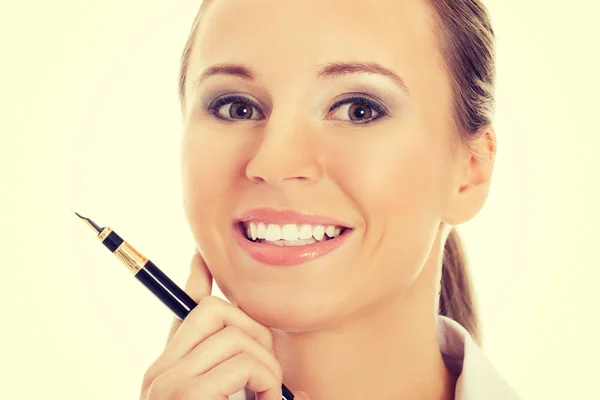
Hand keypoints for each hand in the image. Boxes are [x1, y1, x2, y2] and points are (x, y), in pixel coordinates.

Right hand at [139, 250, 307, 399]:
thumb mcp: (231, 393)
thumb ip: (238, 368)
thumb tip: (260, 341)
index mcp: (170, 369)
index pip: (183, 310)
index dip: (197, 279)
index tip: (200, 255)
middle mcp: (160, 372)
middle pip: (212, 311)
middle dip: (253, 331)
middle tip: (268, 372)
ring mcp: (168, 383)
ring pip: (234, 336)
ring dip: (267, 366)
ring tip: (268, 395)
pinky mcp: (186, 394)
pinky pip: (244, 363)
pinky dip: (268, 382)